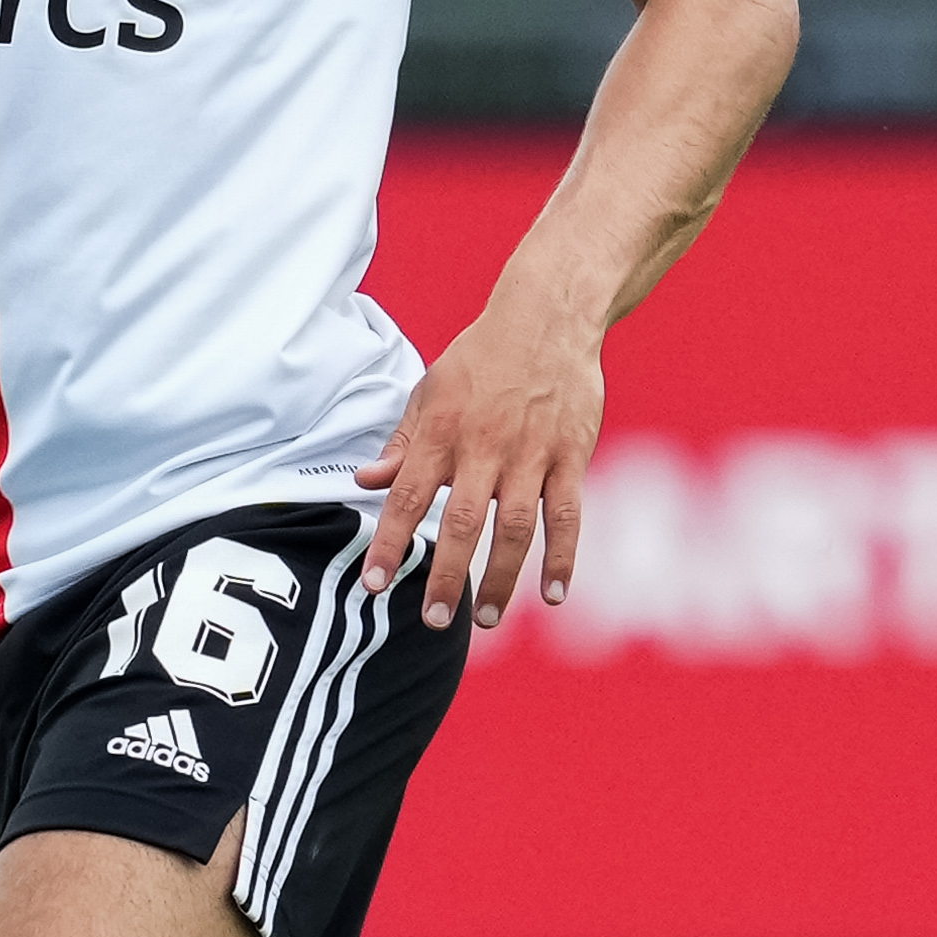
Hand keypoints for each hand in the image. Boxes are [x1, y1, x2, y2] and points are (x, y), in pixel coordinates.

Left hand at [358, 288, 603, 628]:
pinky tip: (553, 594)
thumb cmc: (482, 359)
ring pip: (516, 526)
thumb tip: (365, 482)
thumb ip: (402, 444)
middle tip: (433, 619)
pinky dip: (562, 556)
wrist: (547, 317)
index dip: (389, 542)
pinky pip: (567, 515)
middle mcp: (484, 446)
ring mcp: (531, 453)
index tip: (374, 583)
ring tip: (487, 619)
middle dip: (446, 574)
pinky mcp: (571, 455)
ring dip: (502, 577)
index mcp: (442, 431)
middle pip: (461, 521)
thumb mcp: (430, 393)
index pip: (407, 496)